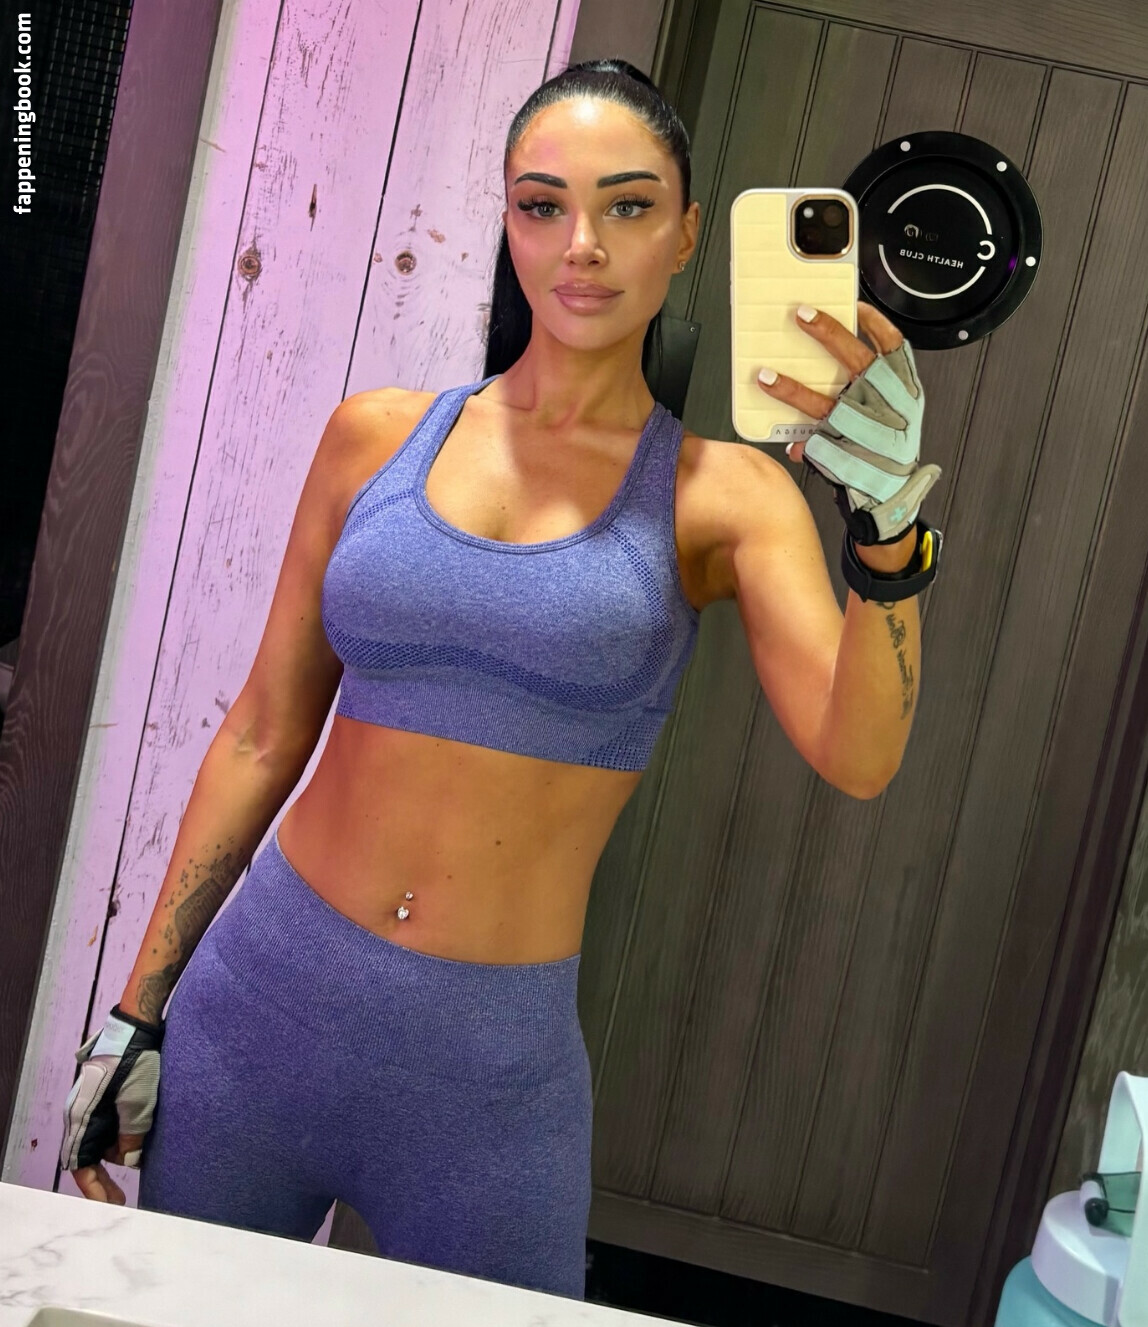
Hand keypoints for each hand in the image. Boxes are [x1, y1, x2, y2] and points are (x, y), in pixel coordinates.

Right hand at [60, 1006, 161, 1200]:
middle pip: (88, 1157)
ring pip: (100, 1143)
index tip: (109, 1205)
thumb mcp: (138, 1104)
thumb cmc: (136, 1063)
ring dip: (116, 1156)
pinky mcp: (107, 1098)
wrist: (138, 1028)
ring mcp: (94, 1106)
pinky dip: (122, 1140)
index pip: (79, 1164)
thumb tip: (128, 1160)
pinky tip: (138, 1145)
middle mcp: (82, 1115)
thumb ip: (131, 1136)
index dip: (93, 1188)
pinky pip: (110, 1127)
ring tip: (138, 1166)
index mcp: (82, 1118)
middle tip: (119, 1199)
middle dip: (102, 1180)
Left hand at [755, 301, 900, 462]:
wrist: (894, 491)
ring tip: (765, 376)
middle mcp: (883, 405)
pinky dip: (798, 442)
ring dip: (790, 389)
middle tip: (801, 315)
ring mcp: (860, 429)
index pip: (892, 344)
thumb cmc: (892, 445)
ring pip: (820, 403)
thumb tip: (838, 352)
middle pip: (854, 359)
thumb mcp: (899, 408)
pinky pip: (811, 440)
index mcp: (902, 389)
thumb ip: (879, 382)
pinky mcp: (840, 452)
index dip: (873, 321)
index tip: (853, 306)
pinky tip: (789, 442)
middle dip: (828, 333)